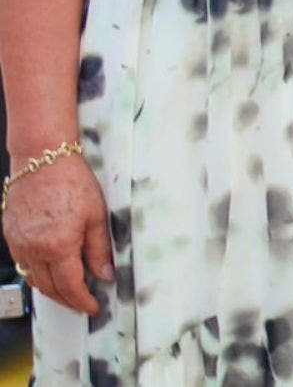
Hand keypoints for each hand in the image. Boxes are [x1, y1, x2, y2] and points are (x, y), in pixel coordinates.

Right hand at [3, 152, 113, 313]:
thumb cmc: (72, 182)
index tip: (92, 307)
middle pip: (49, 288)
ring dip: (50, 290)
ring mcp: (19, 244)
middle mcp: (34, 249)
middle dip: (67, 300)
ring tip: (68, 292)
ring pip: (33, 279)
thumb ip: (100, 249)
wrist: (42, 160)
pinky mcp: (11, 236)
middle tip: (82, 304)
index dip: (82, 300)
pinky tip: (49, 272)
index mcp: (58, 246)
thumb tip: (106, 274)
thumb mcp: (97, 215)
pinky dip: (36, 274)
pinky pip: (23, 264)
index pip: (70, 286)